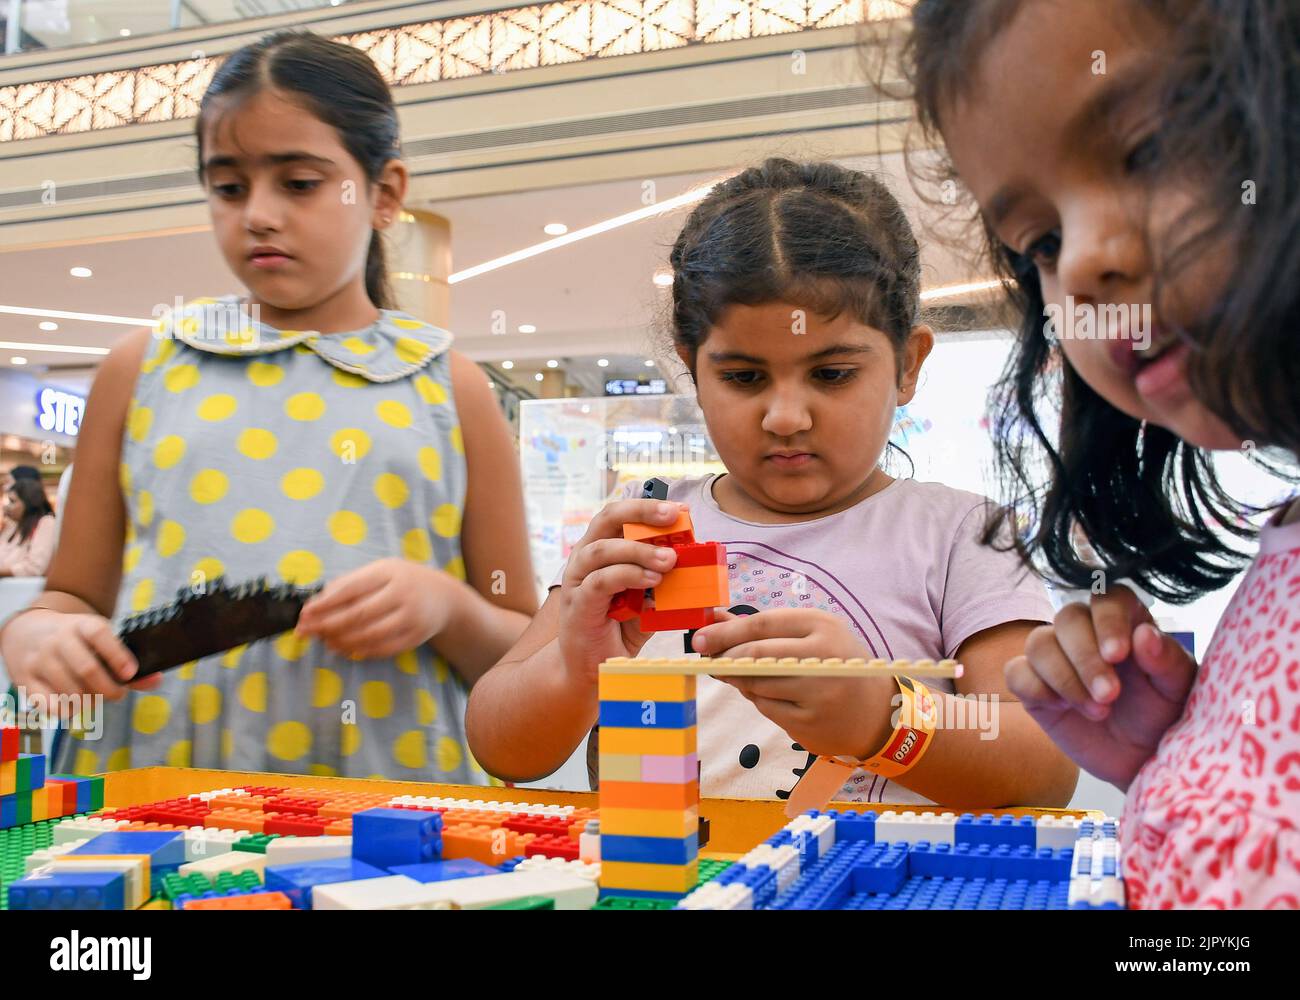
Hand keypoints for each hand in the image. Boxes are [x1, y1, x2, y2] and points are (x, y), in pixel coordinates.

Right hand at [4, 611, 159, 705]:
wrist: (26, 633)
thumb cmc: (74, 642)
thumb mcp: (97, 640)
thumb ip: (126, 661)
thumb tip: (156, 679)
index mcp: (81, 625)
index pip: (99, 634)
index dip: (117, 655)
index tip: (131, 673)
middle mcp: (58, 640)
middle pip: (87, 668)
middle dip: (109, 689)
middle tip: (118, 694)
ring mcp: (39, 660)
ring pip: (71, 691)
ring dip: (91, 702)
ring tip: (96, 698)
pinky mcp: (25, 680)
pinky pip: (50, 705)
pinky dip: (68, 711)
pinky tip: (74, 704)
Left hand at [296, 558, 456, 659]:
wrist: (445, 597)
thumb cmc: (403, 581)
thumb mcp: (381, 571)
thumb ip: (350, 583)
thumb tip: (317, 603)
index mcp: (390, 572)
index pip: (351, 589)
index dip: (325, 603)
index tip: (304, 614)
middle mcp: (402, 594)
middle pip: (358, 614)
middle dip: (327, 625)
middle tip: (305, 632)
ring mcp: (411, 618)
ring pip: (369, 635)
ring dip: (341, 641)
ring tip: (324, 641)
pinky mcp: (415, 637)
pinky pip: (382, 649)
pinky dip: (359, 650)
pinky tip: (344, 648)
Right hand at [558, 498, 685, 682]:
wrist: (591, 669)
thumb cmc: (618, 629)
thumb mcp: (647, 602)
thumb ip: (662, 584)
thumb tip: (694, 566)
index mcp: (602, 550)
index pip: (621, 516)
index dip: (648, 507)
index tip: (679, 510)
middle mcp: (585, 558)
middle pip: (608, 518)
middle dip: (641, 512)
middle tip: (672, 517)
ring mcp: (578, 580)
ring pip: (604, 549)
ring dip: (640, 550)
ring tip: (669, 560)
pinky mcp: (578, 604)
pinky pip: (601, 581)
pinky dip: (628, 575)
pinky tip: (652, 580)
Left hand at [691, 608, 894, 758]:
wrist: (877, 713)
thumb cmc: (836, 664)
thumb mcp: (810, 636)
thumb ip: (762, 628)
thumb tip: (714, 619)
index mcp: (822, 626)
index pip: (761, 625)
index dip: (725, 633)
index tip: (699, 640)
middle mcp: (822, 657)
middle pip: (756, 656)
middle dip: (724, 657)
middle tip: (706, 660)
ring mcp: (818, 693)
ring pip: (756, 684)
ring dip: (738, 679)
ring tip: (737, 674)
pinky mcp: (810, 723)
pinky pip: (766, 708)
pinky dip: (758, 699)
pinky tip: (766, 694)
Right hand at [1004, 584, 1196, 788]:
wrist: (1140, 758)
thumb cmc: (1163, 716)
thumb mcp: (1178, 690)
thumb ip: (1167, 660)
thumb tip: (1145, 634)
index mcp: (1125, 621)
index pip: (1108, 598)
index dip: (1108, 620)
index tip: (1117, 655)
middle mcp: (1086, 631)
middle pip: (1068, 618)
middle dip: (1085, 658)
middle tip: (1109, 695)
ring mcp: (1055, 657)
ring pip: (1038, 643)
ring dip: (1064, 678)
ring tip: (1097, 711)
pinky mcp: (1033, 685)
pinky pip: (1016, 673)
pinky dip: (1036, 688)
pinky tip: (1062, 708)